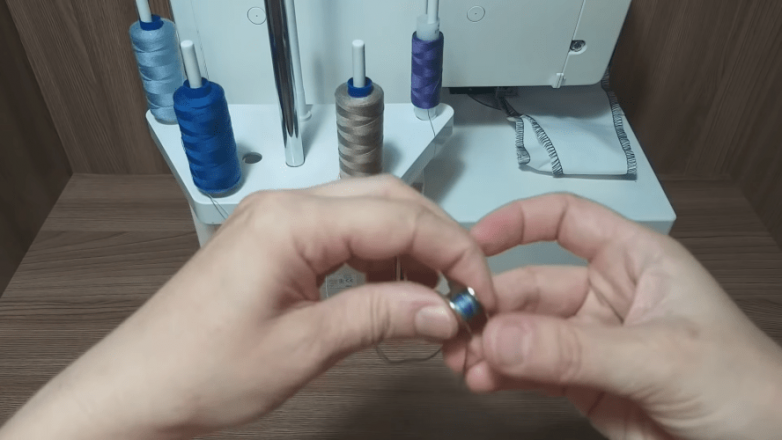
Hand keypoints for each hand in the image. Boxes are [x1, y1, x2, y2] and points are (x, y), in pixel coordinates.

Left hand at [0, 175, 495, 439]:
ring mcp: (278, 222)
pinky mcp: (275, 243)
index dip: (453, 253)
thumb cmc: (196, 370)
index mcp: (291, 222)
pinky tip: (392, 291)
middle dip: (439, 243)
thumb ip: (381, 316)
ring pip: (371, 214)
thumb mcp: (304, 348)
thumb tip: (443, 307)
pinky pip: (344, 234)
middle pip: (391, 202)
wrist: (136, 391)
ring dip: (411, 251)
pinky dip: (379, 259)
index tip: (480, 292)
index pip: (400, 218)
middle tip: (466, 291)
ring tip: (434, 299)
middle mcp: (285, 208)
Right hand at [445, 194, 781, 439]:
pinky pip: (529, 371)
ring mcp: (590, 342)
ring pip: (524, 331)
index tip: (474, 242)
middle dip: (492, 304)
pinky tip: (480, 380)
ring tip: (460, 360)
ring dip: (489, 343)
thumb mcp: (659, 356)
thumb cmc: (742, 385)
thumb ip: (574, 349)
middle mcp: (607, 295)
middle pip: (532, 284)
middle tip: (455, 325)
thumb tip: (495, 338)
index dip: (519, 221)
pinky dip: (500, 375)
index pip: (567, 220)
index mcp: (634, 260)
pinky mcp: (581, 385)